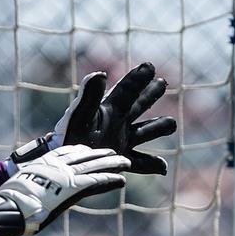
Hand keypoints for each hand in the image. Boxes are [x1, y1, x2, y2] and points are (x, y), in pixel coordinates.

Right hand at [0, 144, 128, 235]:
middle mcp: (54, 165)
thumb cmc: (5, 202)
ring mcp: (64, 175)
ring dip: (111, 163)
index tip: (87, 149)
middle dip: (99, 154)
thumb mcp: (16, 188)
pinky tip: (121, 178)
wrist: (7, 206)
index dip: (78, 150)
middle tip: (113, 152)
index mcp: (41, 163)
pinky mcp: (71, 188)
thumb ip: (25, 186)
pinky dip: (109, 179)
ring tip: (125, 162)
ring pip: (93, 165)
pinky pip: (95, 181)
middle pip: (82, 155)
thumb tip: (19, 195)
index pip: (64, 152)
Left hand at [62, 63, 177, 174]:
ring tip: (171, 124)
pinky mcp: (122, 161)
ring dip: (159, 127)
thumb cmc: (70, 139)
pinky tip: (163, 168)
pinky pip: (144, 163)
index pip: (127, 90)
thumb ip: (90, 96)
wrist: (64, 166)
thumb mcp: (80, 116)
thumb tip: (100, 74)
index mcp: (109, 110)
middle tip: (161, 83)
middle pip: (140, 105)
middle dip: (151, 94)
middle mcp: (118, 123)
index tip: (150, 66)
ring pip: (147, 132)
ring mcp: (122, 142)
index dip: (138, 78)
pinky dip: (155, 165)